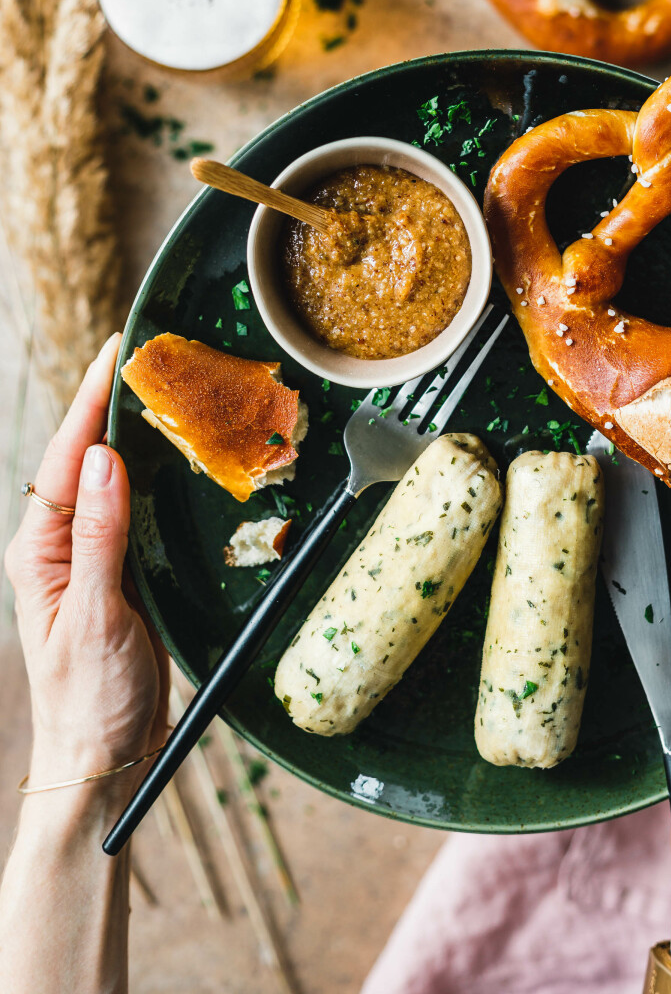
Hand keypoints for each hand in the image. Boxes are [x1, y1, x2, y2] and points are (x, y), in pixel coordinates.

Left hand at [5, 334, 168, 806]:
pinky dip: (164, 477)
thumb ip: (98, 536)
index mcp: (40, 551)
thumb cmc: (89, 699)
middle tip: (158, 357)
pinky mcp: (125, 571)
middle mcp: (63, 545)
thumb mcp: (93, 616)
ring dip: (144, 436)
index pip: (64, 459)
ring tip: (177, 391)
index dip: (91, 401)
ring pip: (117, 480)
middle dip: (118, 404)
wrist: (106, 760)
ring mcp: (94, 556)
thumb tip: (101, 458)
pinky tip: (189, 459)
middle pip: (87, 458)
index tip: (118, 351)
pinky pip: (141, 510)